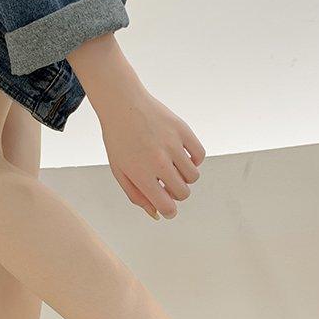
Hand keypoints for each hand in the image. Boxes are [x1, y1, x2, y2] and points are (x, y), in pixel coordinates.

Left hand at [67, 33, 204, 218]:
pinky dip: (193, 160)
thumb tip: (157, 214)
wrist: (122, 104)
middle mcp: (159, 162)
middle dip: (175, 193)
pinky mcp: (183, 130)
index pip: (167, 206)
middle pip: (183, 193)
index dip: (169, 211)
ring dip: (184, 177)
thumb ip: (137, 196)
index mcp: (141, 175)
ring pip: (193, 176)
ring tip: (171, 167)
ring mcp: (173, 145)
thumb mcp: (120, 171)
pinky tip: (181, 155)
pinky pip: (199, 155)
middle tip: (165, 183)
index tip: (167, 207)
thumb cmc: (118, 140)